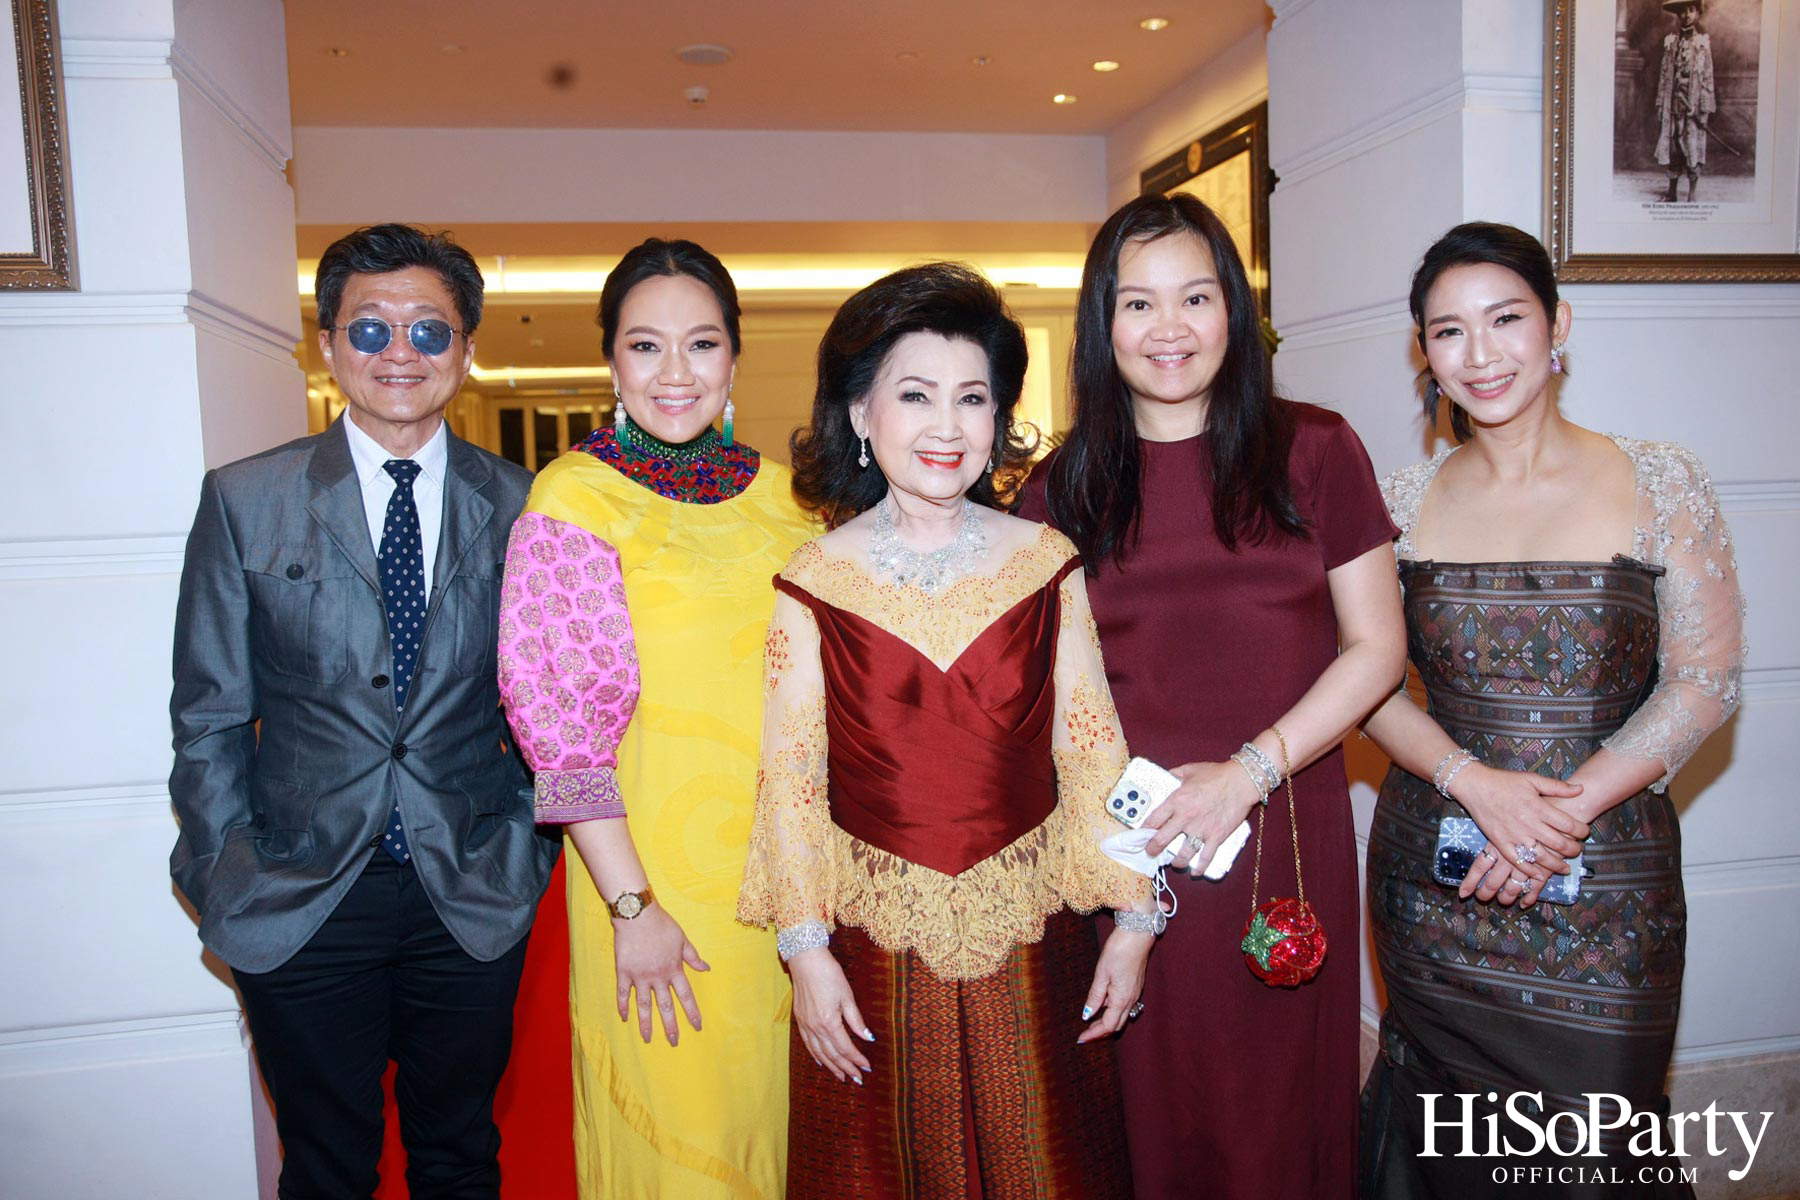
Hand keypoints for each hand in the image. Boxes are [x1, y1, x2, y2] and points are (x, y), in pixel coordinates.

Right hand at [613, 903, 708, 1044]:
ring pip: (644, 1005)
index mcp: (674, 969)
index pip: (686, 996)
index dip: (692, 1012)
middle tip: (674, 1042)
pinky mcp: (624, 972)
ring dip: (646, 1023)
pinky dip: (623, 1006)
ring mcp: (640, 976)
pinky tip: (624, 1018)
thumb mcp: (682, 939)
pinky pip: (623, 993)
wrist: (638, 915)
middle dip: (671, 1025)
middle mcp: (658, 977)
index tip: (697, 1026)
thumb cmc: (662, 925)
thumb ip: (693, 957)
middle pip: (666, 1006)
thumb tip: (706, 969)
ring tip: (647, 1039)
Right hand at [787, 946, 873, 1083]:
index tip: (866, 1068)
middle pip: (832, 1055)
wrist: (806, 961)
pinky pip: (808, 1045)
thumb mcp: (847, 996)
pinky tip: (821, 1062)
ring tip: (841, 1077)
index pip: (845, 1048)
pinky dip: (816, 1056)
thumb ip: (856, 1020)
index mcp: (829, 1022)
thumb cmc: (829, 974)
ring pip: (819, 1053)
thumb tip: (868, 1038)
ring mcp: (805, 1025)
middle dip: (846, 1068)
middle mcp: (815, 1028)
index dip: (856, 1059)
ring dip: (831, 1066)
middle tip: (857, 1079)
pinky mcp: (800, 1020)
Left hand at [1078, 927, 1153, 1042]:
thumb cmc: (1119, 951)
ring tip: (1091, 1021)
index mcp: (1122, 999)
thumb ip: (1095, 996)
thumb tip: (1087, 1014)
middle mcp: (1131, 999)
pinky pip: (1124, 1004)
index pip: (1107, 1025)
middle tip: (1085, 1034)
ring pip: (1121, 1015)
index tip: (1081, 1039)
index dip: (1094, 1034)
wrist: (1138, 934)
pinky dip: (1112, 1010)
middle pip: (1116, 1024)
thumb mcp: (1102, 973)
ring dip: (1107, 1021)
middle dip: (1101, 1032)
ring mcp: (1135, 993)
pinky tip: (1102, 1004)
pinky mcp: (1135, 985)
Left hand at [1143, 760, 1260, 871]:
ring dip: (1176, 861)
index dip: (1145, 829)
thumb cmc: (1217, 774)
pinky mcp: (1216, 836)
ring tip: (1174, 863)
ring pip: (1183, 853)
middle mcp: (1186, 817)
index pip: (1154, 820)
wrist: (1241, 781)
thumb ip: (1175, 774)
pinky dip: (1200, 867)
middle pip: (1162, 839)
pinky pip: (1206, 857)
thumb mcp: (1190, 770)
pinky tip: (1195, 872)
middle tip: (1150, 852)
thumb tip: (1167, 776)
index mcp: (1177, 801)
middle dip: (1153, 849)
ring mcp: (1201, 829)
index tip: (1141, 834)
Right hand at [1453, 764, 1587, 907]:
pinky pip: (1518, 861)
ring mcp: (1514, 835)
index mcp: (1538, 806)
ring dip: (1556, 865)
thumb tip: (1581, 789)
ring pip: (1541, 856)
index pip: (1568, 824)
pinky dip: (1530, 871)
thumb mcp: (1532, 779)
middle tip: (1577, 850)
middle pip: (1559, 843)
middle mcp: (1528, 823)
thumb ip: (1557, 786)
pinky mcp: (1501, 842)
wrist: (1475, 786)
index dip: (1581, 831)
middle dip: (1573, 850)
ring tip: (1564, 867)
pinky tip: (1539, 874)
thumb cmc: (1504, 781)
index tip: (1584, 832)